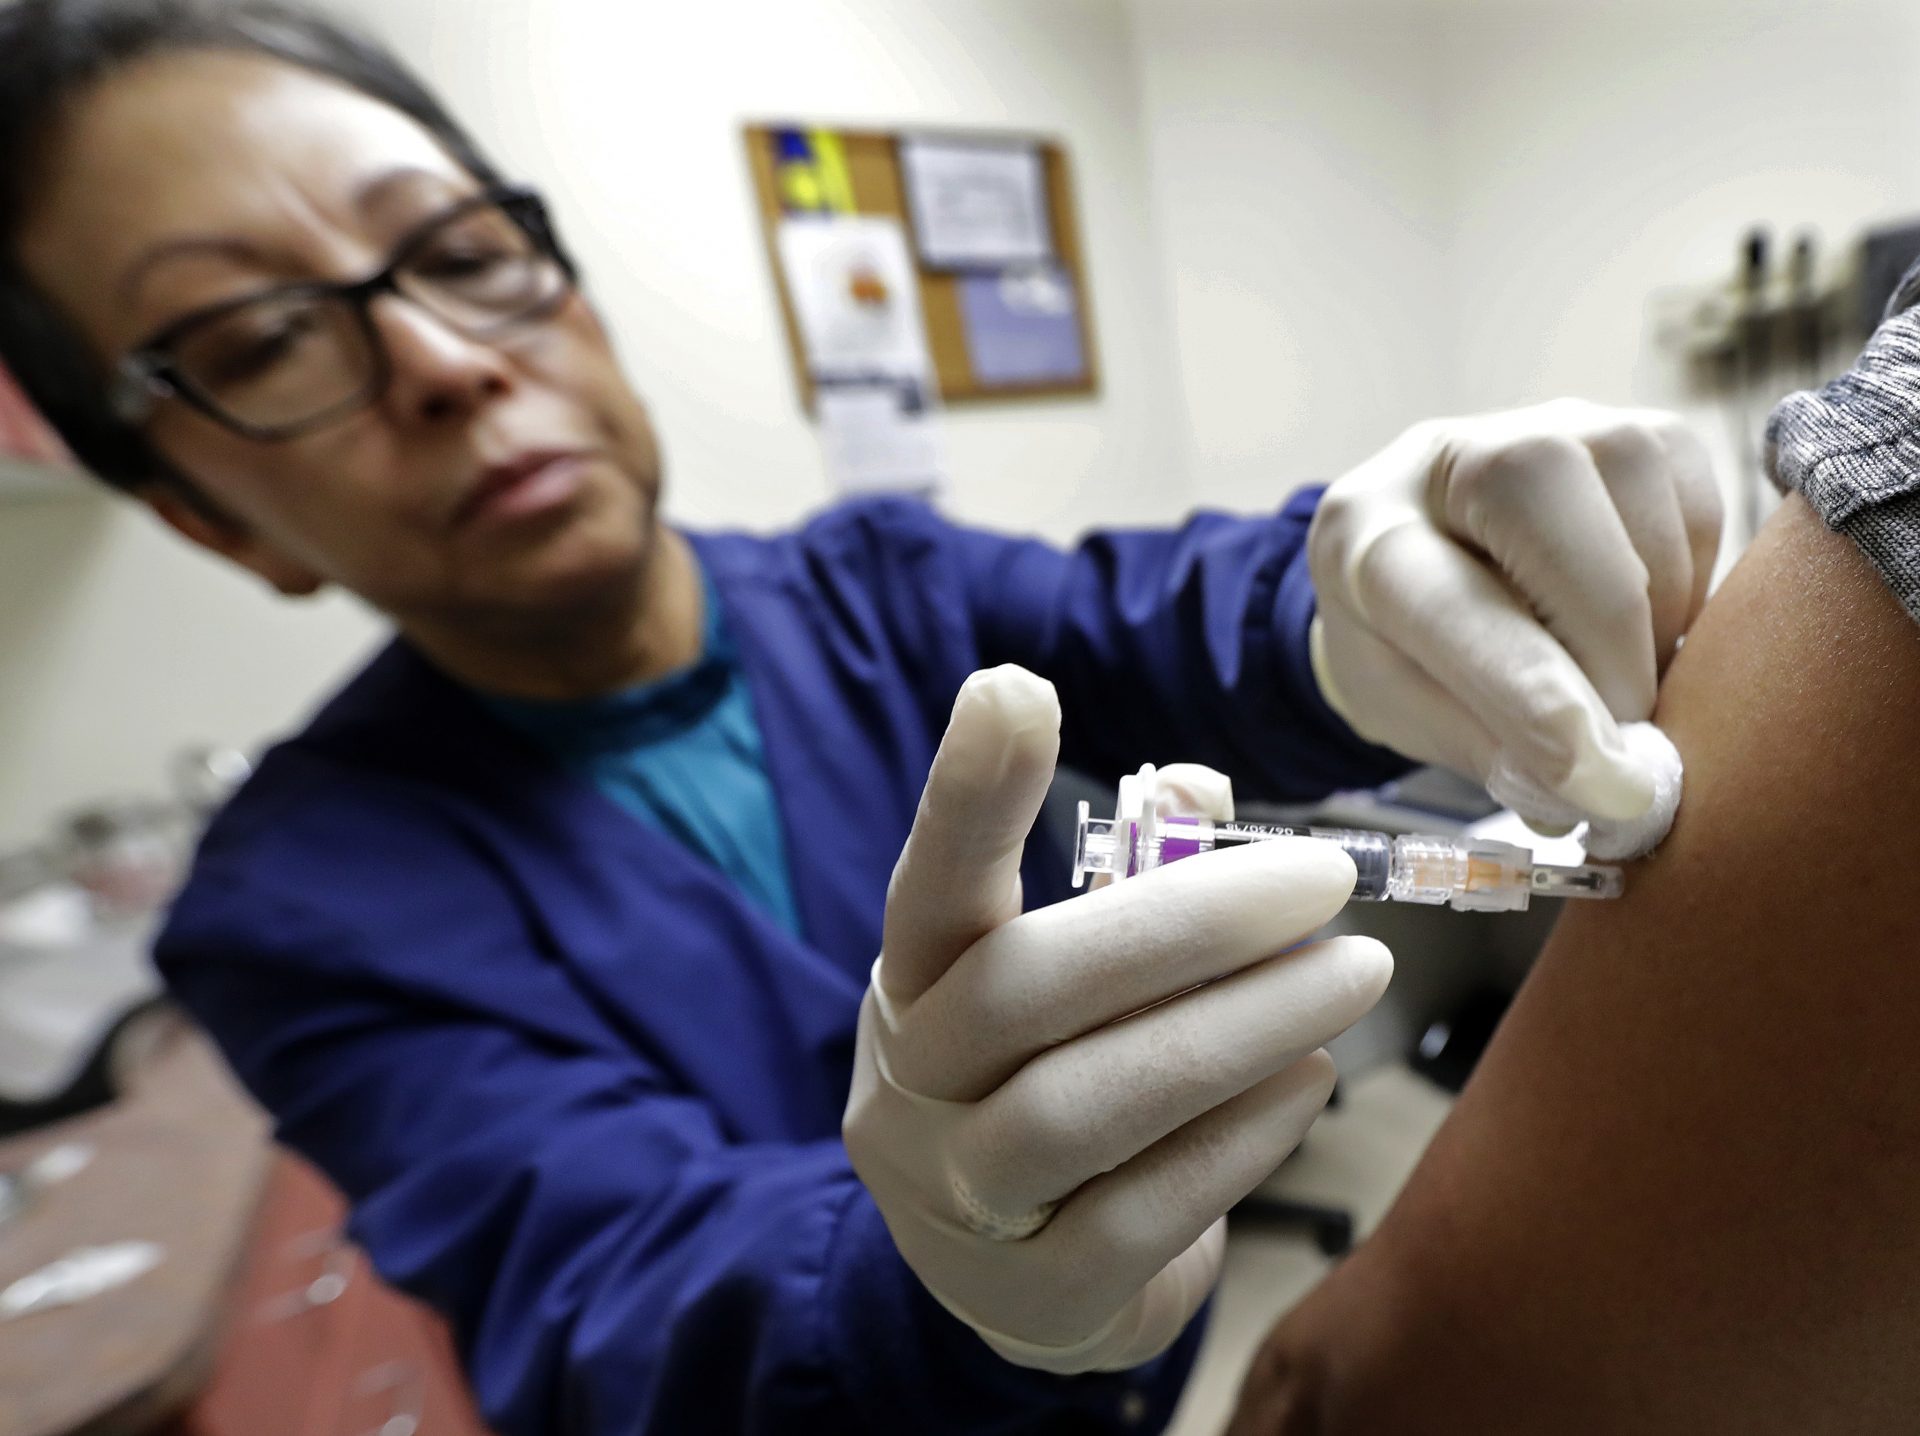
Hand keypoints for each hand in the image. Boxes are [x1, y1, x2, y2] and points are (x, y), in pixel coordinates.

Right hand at [843, 666, 1391, 1372]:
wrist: (1018, 1277)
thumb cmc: (1054, 1081)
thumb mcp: (1064, 982)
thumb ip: (1126, 882)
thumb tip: (1195, 788)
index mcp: (913, 983)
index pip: (930, 882)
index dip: (967, 793)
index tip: (1018, 687)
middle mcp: (909, 1088)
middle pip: (1022, 992)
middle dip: (1185, 925)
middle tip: (1324, 878)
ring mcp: (957, 1201)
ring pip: (1082, 1108)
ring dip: (1236, 1030)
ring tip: (1354, 975)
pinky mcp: (1035, 1294)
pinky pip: (1141, 1212)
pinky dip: (1238, 1139)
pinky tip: (1308, 1081)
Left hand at [1307, 400, 1721, 827]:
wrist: (1424, 550)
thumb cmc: (1407, 644)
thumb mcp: (1410, 710)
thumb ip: (1496, 750)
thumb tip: (1607, 789)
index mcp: (1367, 537)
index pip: (1450, 606)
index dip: (1532, 696)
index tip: (1602, 781)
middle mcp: (1454, 457)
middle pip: (1553, 524)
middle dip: (1609, 652)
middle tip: (1622, 738)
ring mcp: (1554, 424)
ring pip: (1645, 520)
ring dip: (1657, 633)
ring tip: (1619, 683)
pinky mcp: (1641, 428)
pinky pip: (1702, 514)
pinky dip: (1689, 596)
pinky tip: (1644, 627)